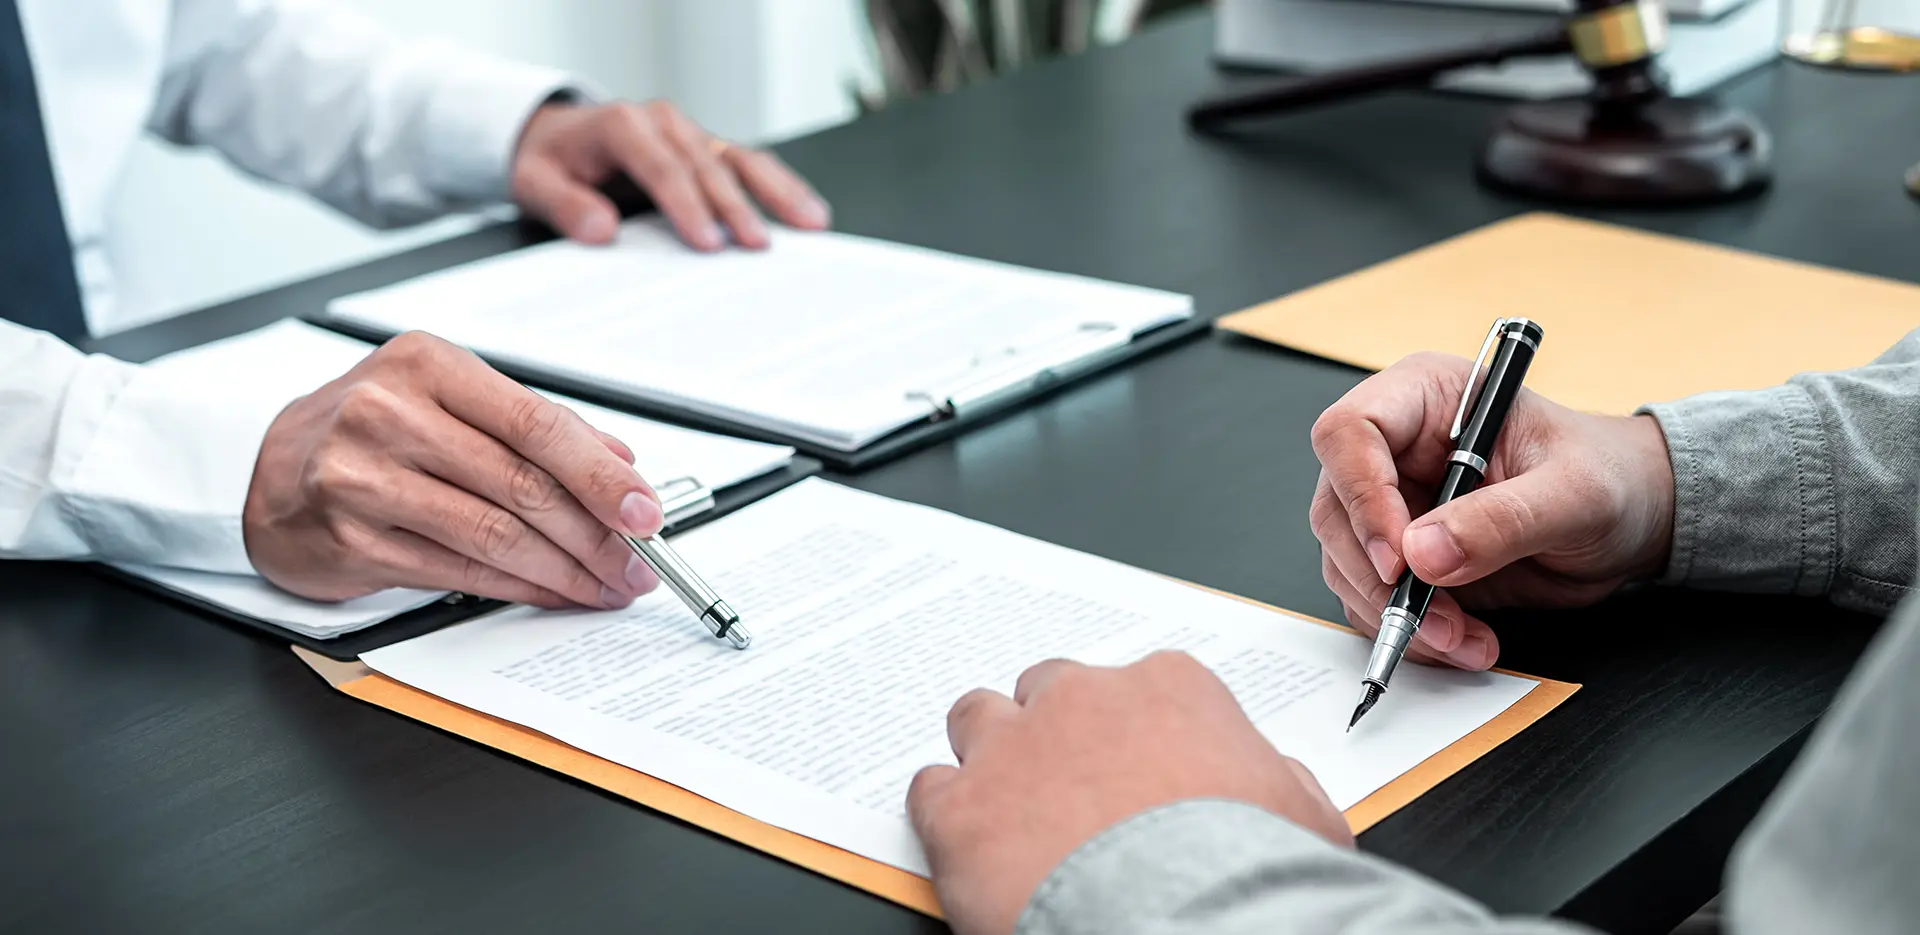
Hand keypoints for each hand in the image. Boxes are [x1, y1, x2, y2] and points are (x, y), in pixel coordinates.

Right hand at [245, 332, 664, 608]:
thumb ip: (533, 426)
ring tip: (606, 584)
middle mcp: (389, 413)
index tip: (645, 510)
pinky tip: (554, 592)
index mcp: (427, 366)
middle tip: (638, 561)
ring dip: (566, 569)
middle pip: (522, 484)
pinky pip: (459, 570)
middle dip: (596, 534)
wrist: (270, 471)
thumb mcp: (449, 401)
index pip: (536, 423)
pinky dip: (519, 586)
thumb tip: (620, 463)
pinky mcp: (352, 539)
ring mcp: (363, 478)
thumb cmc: (370, 432)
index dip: (601, 475)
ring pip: (495, 534)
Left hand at [511, 98, 830, 250]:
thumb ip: (566, 206)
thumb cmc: (552, 162)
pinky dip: (781, 188)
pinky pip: (749, 166)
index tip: (708, 242)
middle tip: (756, 245)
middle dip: (736, 207)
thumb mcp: (536, 183)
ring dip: (777, 192)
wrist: (556, 139)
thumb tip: (601, 230)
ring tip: (809, 223)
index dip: (687, 205)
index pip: (662, 167)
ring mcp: (691, 134)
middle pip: (708, 166)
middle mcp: (664, 123)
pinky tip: (808, 212)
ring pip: (741, 160)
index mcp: (623, 124)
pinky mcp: (707, 150)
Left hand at [908, 652, 1350, 934]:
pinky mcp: (960, 808)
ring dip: (989, 757)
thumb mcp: (1305, 815)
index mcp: (1169, 689)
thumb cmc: (1249, 872)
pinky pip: (930, 790)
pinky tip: (965, 846)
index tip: (1133, 767)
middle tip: (1066, 789)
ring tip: (1005, 807)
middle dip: (1053, 732)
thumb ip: (1276, 777)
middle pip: (1048, 690)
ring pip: (978, 719)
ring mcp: (1013, 748)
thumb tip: (1275, 780)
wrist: (1188, 922)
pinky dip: (945, 815)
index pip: (1136, 686)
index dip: (1128, 732)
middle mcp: (1082, 700)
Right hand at [1308, 352, 1675, 670]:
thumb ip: (1503, 519)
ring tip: (1464, 639)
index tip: (1401, 558)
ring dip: (1396, 613)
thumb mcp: (1574, 493)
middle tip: (1436, 618)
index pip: (1349, 433)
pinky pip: (1374, 598)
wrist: (1630, 519)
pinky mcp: (1403, 555)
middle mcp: (1397, 448)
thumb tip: (1423, 554)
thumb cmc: (1609, 476)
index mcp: (1427, 398)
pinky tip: (1462, 640)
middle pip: (1336, 508)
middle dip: (1381, 577)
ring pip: (1348, 563)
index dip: (1362, 496)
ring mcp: (1394, 503)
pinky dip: (1411, 631)